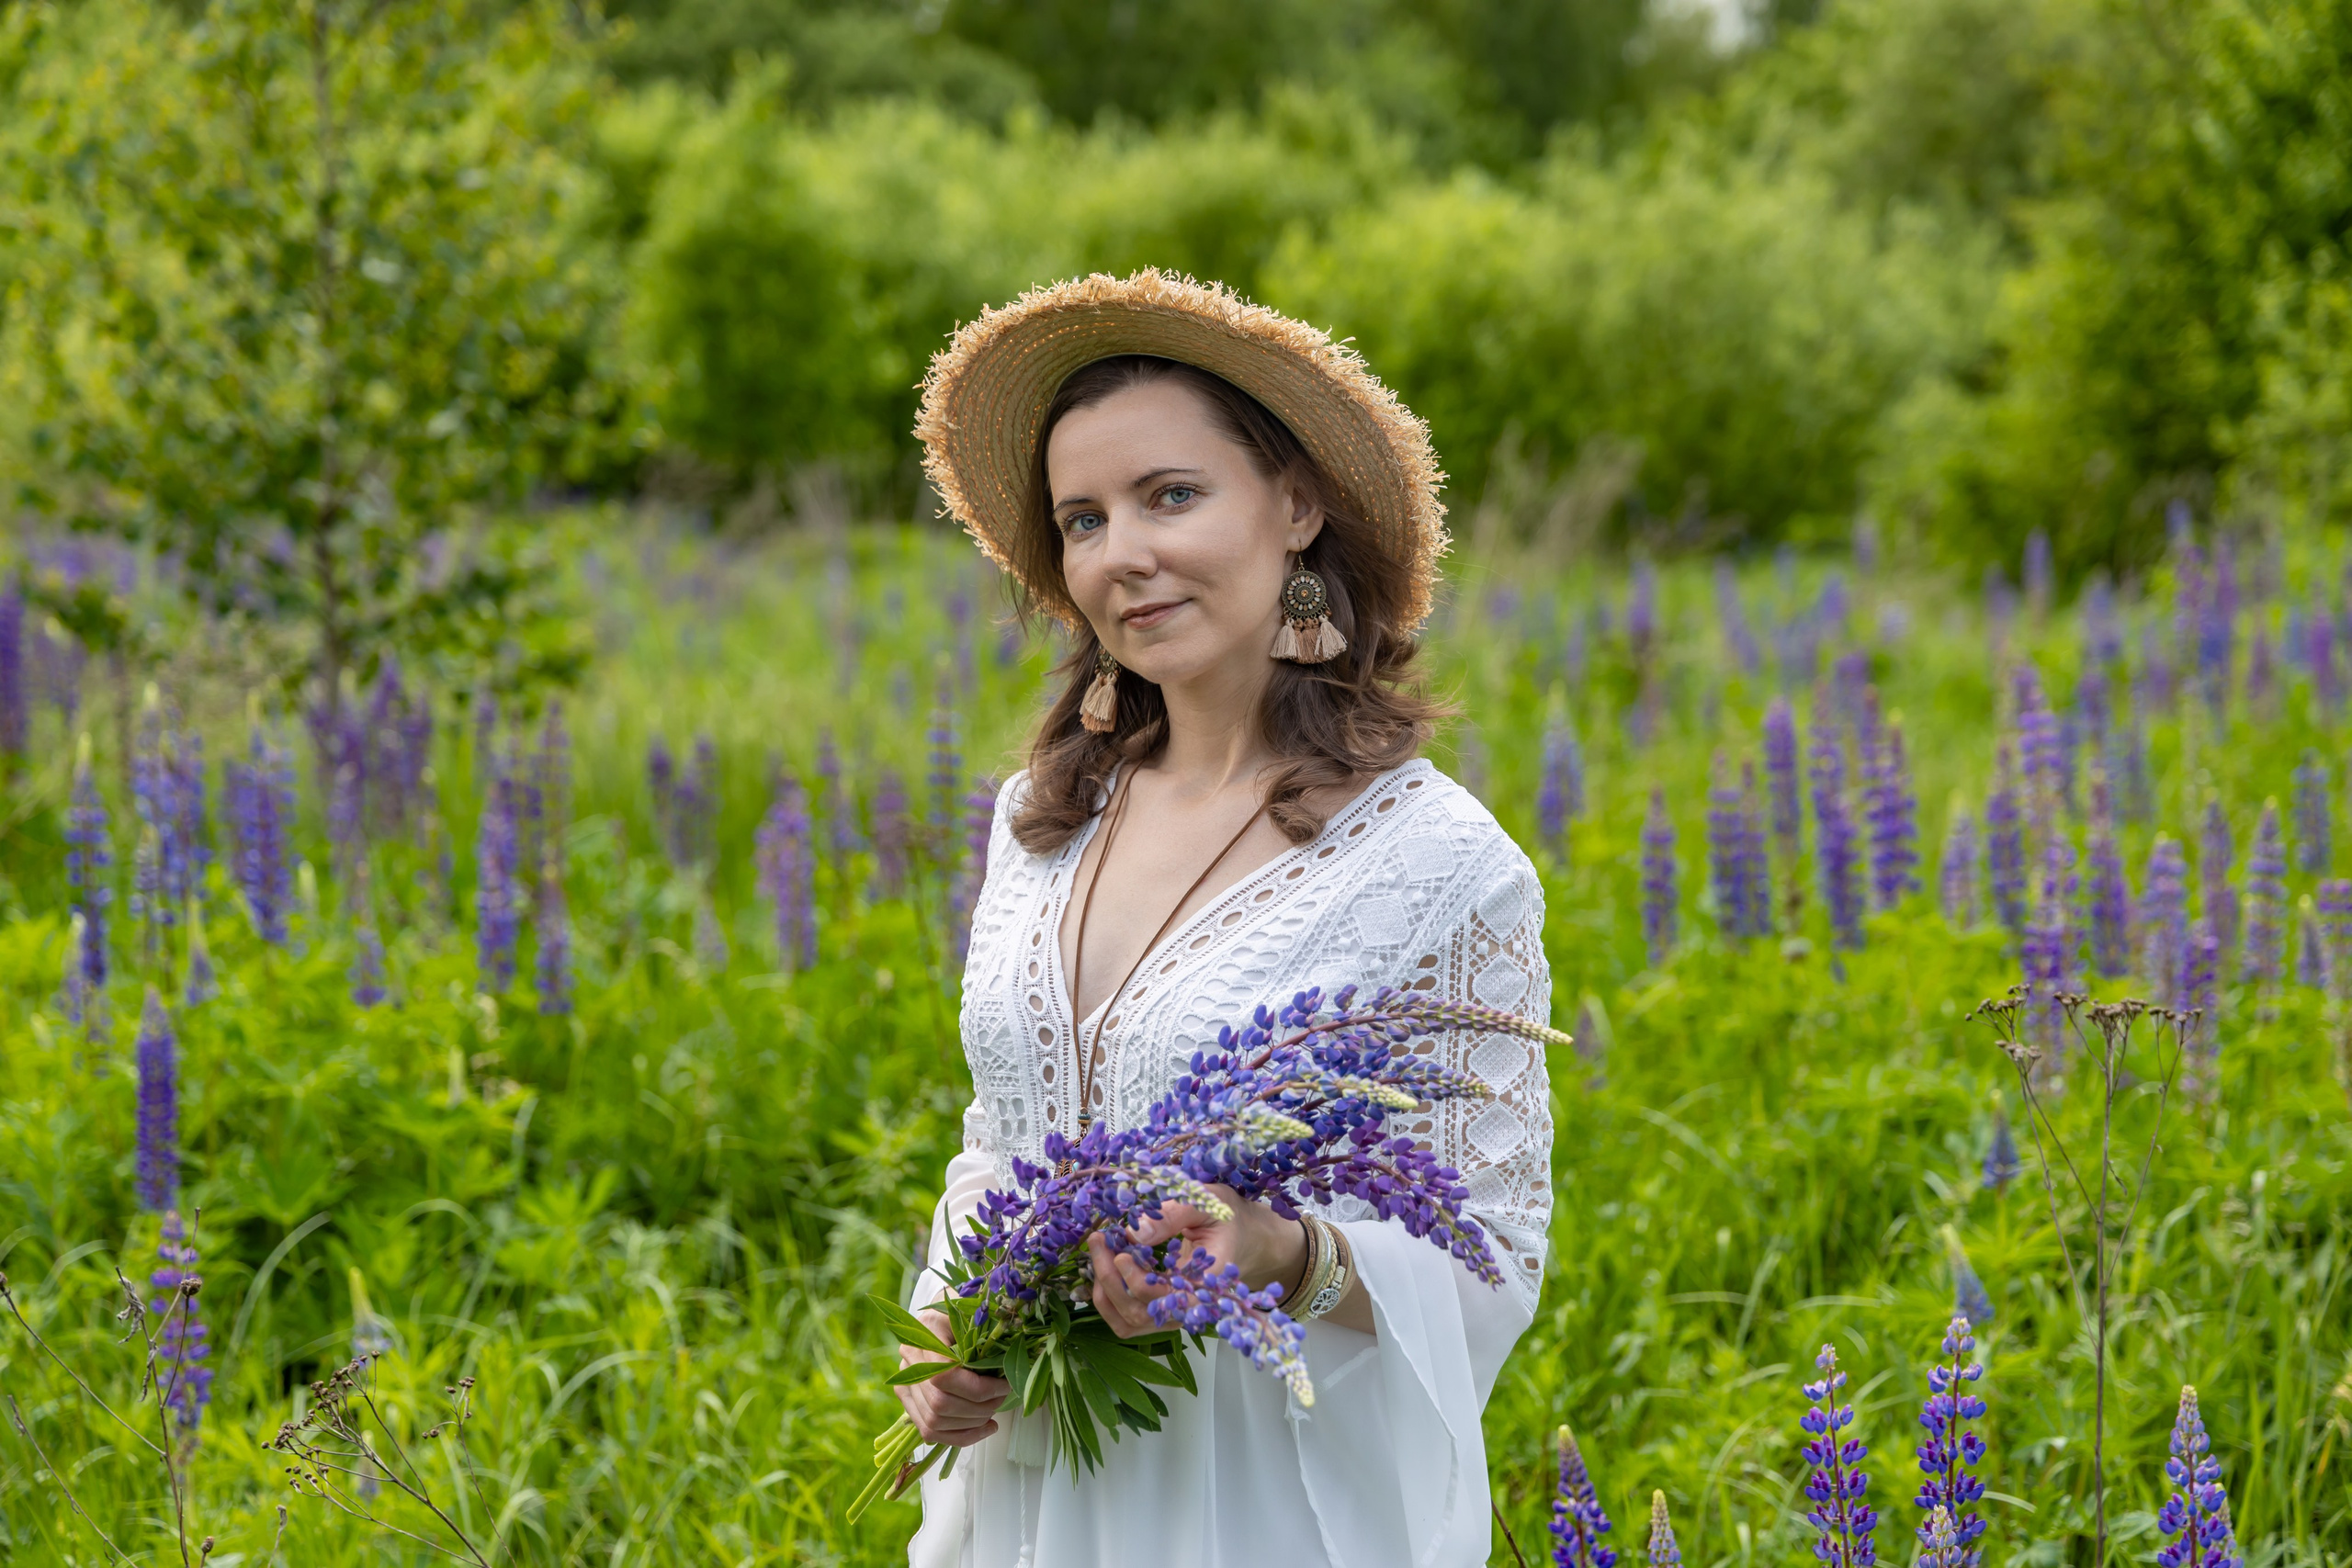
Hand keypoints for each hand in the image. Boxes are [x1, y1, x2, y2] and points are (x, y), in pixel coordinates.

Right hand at [894, 1307, 1010, 1446]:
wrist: (942, 1315)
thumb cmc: (963, 1310)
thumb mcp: (975, 1312)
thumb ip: (985, 1333)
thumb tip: (1005, 1364)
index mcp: (923, 1336)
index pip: (944, 1377)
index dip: (978, 1389)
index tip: (1004, 1385)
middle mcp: (908, 1363)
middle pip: (940, 1403)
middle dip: (978, 1408)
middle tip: (1002, 1398)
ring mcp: (906, 1385)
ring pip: (935, 1422)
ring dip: (972, 1424)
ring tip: (994, 1411)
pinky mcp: (910, 1402)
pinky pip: (930, 1431)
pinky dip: (961, 1436)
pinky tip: (985, 1428)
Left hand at [1086, 1184, 1308, 1338]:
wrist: (1246, 1236)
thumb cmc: (1229, 1217)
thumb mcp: (1208, 1202)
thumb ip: (1174, 1214)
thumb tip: (1134, 1231)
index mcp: (1208, 1283)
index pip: (1165, 1299)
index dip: (1137, 1281)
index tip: (1122, 1249)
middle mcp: (1190, 1309)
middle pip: (1140, 1313)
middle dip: (1110, 1278)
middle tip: (1098, 1239)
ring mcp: (1174, 1315)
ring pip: (1128, 1322)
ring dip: (1104, 1290)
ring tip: (1098, 1251)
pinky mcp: (1161, 1314)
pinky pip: (1127, 1321)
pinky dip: (1107, 1300)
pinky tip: (1103, 1269)